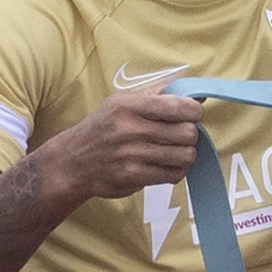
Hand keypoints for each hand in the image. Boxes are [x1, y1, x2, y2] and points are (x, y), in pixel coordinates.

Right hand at [46, 86, 202, 201]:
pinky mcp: (133, 176)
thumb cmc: (103, 127)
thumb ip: (158, 95)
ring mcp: (131, 155)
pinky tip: (167, 165)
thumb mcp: (123, 101)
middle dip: (190, 134)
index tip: (192, 114)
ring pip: (184, 155)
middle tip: (182, 134)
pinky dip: (176, 170)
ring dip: (186, 154)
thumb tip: (197, 95)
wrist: (73, 161)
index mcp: (129, 105)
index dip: (194, 111)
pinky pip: (172, 174)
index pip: (179, 106)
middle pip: (186, 132)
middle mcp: (129, 129)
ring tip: (176, 150)